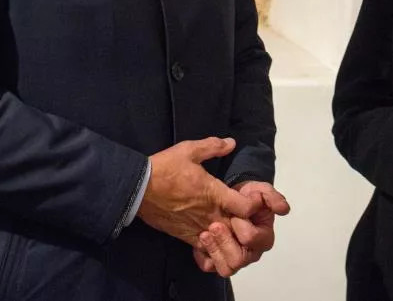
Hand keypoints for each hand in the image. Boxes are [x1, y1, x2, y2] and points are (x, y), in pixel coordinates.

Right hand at [137, 137, 260, 247]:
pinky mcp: (185, 237)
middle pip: (239, 229)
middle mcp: (210, 214)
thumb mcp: (189, 150)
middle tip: (247, 217)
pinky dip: (213, 246)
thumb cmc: (165, 168)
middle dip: (247, 225)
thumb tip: (231, 142)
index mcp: (215, 193)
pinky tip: (214, 238)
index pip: (247, 207)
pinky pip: (205, 249)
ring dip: (231, 237)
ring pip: (224, 242)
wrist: (137, 189)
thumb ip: (213, 146)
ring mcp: (198, 228)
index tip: (253, 199)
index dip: (255, 204)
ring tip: (233, 230)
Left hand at [193, 181, 289, 276]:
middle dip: (224, 241)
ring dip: (214, 249)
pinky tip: (200, 241)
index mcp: (264, 238)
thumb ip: (272, 198)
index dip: (240, 226)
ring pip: (226, 268)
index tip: (234, 213)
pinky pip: (210, 267)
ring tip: (205, 234)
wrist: (231, 198)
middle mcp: (251, 254)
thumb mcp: (261, 191)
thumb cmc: (248, 197)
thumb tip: (284, 209)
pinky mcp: (218, 261)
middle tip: (214, 225)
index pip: (251, 239)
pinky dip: (203, 256)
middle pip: (238, 260)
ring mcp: (235, 260)